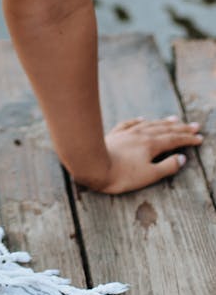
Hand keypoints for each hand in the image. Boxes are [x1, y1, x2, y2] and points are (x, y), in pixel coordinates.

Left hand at [79, 116, 202, 193]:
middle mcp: (140, 135)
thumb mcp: (149, 175)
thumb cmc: (122, 175)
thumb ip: (167, 167)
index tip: (199, 138)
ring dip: (163, 122)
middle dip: (180, 128)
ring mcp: (127, 133)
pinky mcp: (114, 134)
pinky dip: (138, 121)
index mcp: (151, 145)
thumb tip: (182, 158)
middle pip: (164, 129)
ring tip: (174, 119)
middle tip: (194, 125)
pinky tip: (141, 119)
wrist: (93, 165)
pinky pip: (129, 124)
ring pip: (149, 124)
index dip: (188, 139)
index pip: (174, 140)